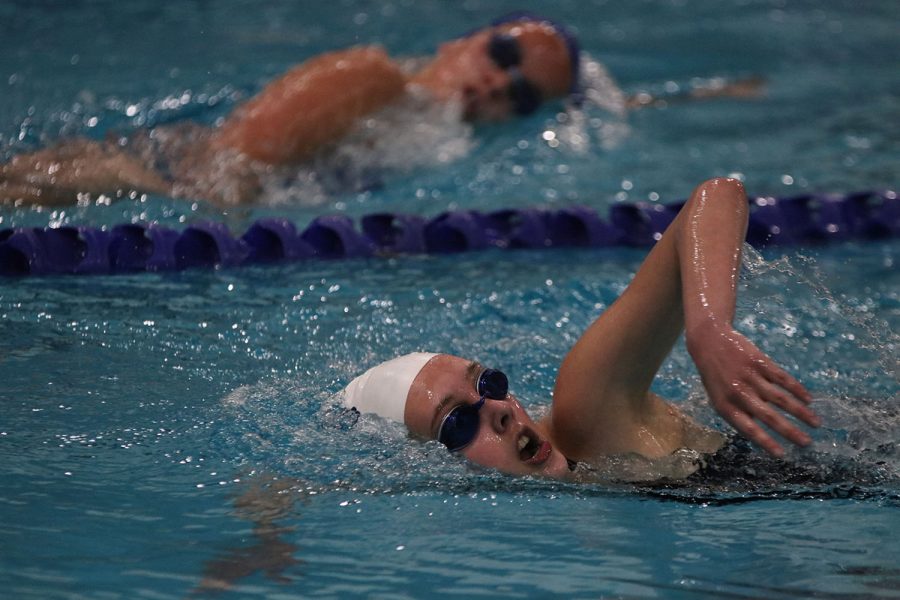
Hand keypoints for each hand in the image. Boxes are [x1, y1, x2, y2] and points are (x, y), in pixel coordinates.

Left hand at [686, 321, 820, 456]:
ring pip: (780, 398)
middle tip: (807, 443)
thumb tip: (761, 432)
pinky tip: (809, 399)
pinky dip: (797, 390)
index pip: (748, 429)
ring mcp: (750, 377)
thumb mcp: (718, 398)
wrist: (709, 342)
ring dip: (800, 412)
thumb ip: (738, 414)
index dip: (766, 443)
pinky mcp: (759, 362)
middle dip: (789, 432)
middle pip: (768, 416)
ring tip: (816, 423)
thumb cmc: (716, 377)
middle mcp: (738, 393)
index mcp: (726, 406)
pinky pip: (782, 378)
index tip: (782, 455)